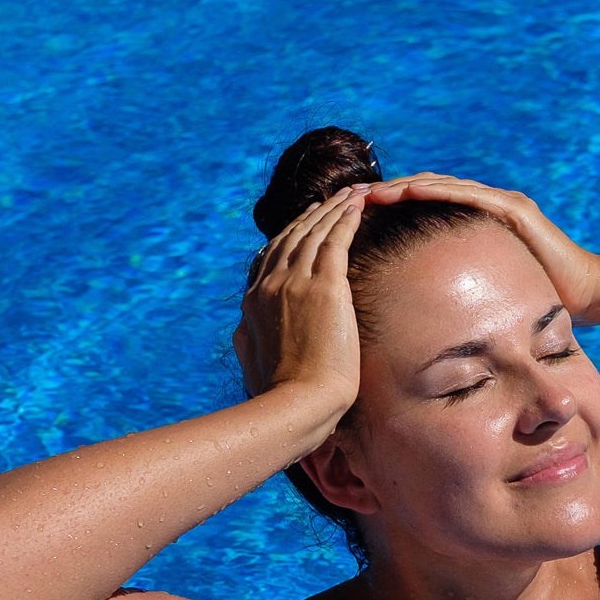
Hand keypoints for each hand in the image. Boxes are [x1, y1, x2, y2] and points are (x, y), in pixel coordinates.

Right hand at [234, 187, 365, 408]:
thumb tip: (242, 327)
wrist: (295, 405)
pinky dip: (346, 219)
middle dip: (315, 214)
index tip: (307, 221)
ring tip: (352, 194)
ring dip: (335, 209)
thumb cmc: (279, 395)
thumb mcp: (250, 360)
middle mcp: (271, 285)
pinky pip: (336, 241)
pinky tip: (358, 205)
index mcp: (253, 302)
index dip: (292, 233)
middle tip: (333, 199)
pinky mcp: (325, 289)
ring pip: (316, 233)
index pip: (272, 255)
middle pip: (294, 236)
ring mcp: (295, 284)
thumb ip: (247, 337)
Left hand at [363, 173, 599, 320]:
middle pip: (423, 190)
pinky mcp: (514, 208)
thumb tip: (414, 317)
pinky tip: (410, 191)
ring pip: (440, 185)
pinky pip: (468, 194)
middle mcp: (485, 205)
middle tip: (347, 198)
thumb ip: (455, 293)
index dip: (386, 208)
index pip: (420, 208)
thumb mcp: (483, 295)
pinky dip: (437, 191)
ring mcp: (500, 202)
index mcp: (472, 225)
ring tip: (370, 192)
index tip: (350, 217)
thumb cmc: (537, 302)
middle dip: (385, 193)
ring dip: (403, 187)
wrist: (587, 297)